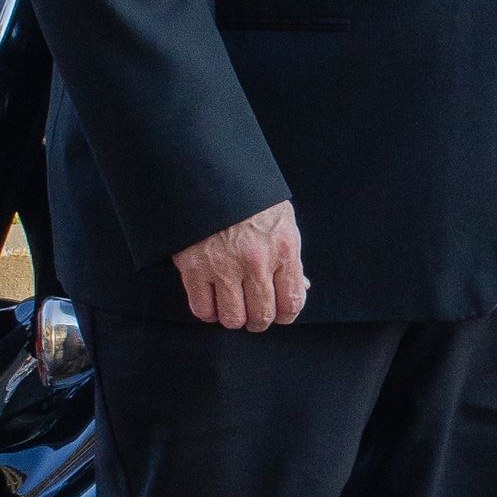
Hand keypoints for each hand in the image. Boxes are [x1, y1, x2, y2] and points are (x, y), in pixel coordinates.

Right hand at [172, 200, 308, 331]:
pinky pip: (202, 309)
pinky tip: (212, 302)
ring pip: (232, 318)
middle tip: (255, 315)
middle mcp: (256, 262)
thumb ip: (290, 257)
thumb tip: (301, 287)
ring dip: (234, 318)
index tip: (280, 314)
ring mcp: (224, 266)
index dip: (287, 315)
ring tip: (233, 308)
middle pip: (262, 315)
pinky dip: (208, 312)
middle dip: (260, 321)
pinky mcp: (194, 268)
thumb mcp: (282, 221)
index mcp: (283, 249)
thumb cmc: (250, 199)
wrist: (211, 176)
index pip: (292, 302)